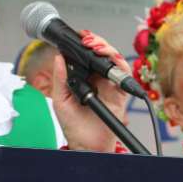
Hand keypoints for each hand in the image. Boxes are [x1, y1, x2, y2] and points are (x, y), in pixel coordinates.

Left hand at [52, 30, 129, 151]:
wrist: (85, 145)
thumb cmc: (73, 126)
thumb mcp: (60, 99)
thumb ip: (60, 78)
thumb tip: (58, 58)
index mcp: (84, 78)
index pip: (87, 56)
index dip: (85, 44)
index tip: (80, 37)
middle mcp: (98, 80)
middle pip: (102, 54)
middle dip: (97, 42)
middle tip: (87, 40)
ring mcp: (110, 86)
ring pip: (114, 60)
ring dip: (107, 49)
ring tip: (95, 46)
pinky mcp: (120, 94)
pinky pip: (124, 76)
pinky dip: (119, 65)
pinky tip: (109, 60)